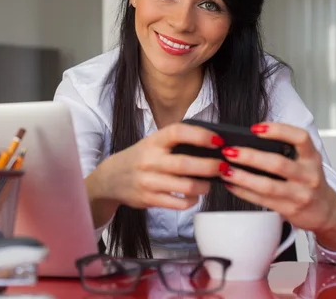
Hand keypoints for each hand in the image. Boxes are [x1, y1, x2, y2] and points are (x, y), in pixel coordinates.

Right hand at [92, 123, 223, 209]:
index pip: (178, 132)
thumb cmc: (139, 158)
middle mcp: (149, 160)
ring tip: (210, 183)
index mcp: (153, 141)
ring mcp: (148, 181)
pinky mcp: (149, 199)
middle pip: (186, 164)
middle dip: (210, 166)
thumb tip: (211, 146)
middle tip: (224, 166)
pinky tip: (194, 196)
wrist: (110, 179)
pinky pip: (178, 203)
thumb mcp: (151, 144)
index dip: (200, 135)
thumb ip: (174, 143)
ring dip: (204, 186)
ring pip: (185, 186)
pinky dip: (191, 200)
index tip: (217, 141)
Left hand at [218, 123, 335, 247]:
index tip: (256, 128)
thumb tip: (247, 142)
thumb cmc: (308, 182)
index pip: (300, 138)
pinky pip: (262, 200)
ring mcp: (300, 194)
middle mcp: (309, 175)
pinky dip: (243, 191)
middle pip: (278, 163)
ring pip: (267, 185)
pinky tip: (231, 184)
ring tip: (225, 170)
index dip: (278, 130)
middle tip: (229, 151)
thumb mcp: (305, 163)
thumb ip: (285, 152)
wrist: (326, 212)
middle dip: (250, 156)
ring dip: (242, 177)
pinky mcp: (290, 209)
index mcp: (312, 158)